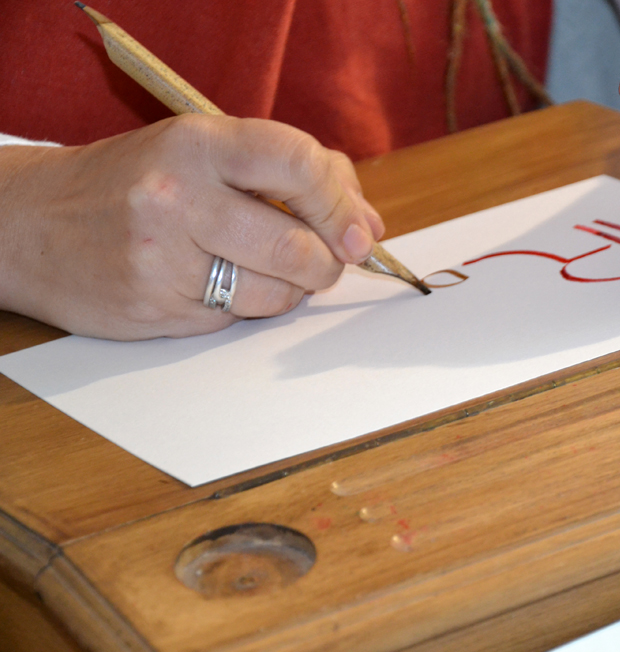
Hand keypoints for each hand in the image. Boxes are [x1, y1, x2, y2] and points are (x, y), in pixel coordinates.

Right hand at [0, 114, 383, 339]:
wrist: (29, 223)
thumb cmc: (135, 181)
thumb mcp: (204, 150)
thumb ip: (290, 173)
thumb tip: (365, 224)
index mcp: (197, 144)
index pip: (300, 163)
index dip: (342, 202)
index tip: (357, 229)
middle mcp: (178, 198)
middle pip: (297, 247)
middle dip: (327, 263)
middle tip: (322, 261)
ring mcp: (162, 259)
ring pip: (275, 294)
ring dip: (291, 290)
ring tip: (268, 270)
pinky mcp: (154, 310)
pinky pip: (236, 319)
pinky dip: (246, 307)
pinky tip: (218, 284)